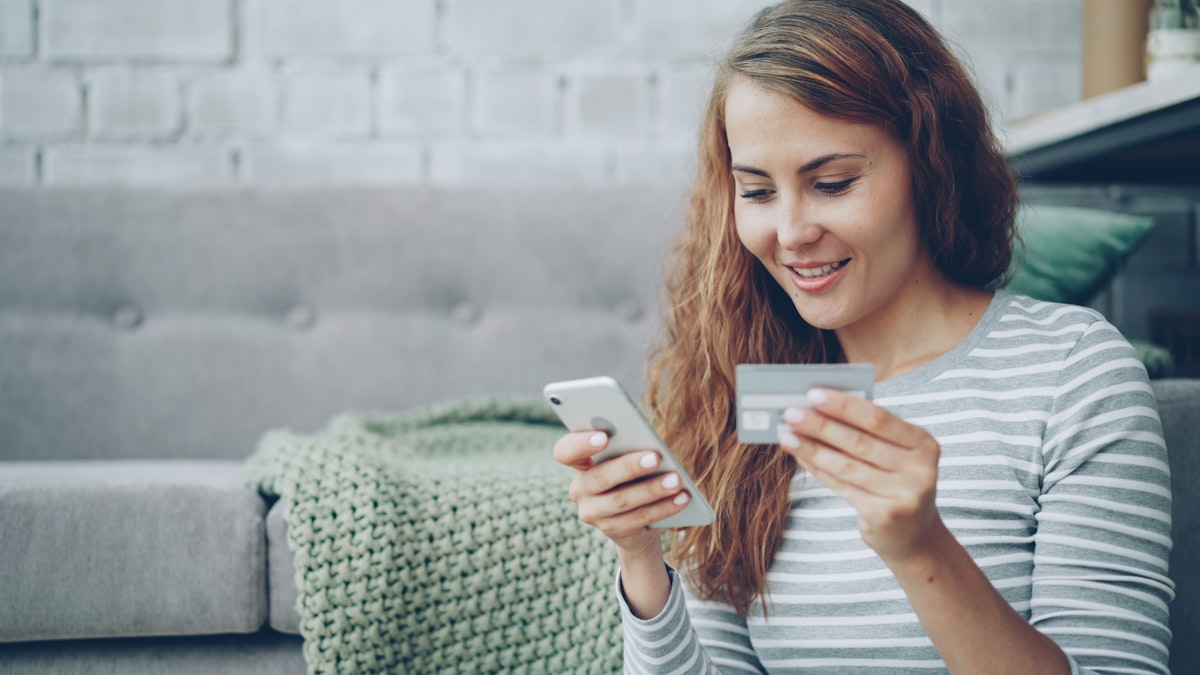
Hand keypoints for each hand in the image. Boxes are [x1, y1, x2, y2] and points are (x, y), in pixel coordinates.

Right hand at [553, 431, 691, 555]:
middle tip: (655, 457)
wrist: (637, 520)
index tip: (604, 436)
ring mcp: (592, 513)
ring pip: (621, 501)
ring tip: (676, 480)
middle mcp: (579, 489)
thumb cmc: (633, 475)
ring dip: (652, 490)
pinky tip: (682, 498)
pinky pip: (639, 518)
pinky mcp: (611, 530)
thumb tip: (651, 446)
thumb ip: (630, 449)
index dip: (580, 444)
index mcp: (579, 463)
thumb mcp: (628, 458)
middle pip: (599, 477)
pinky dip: (663, 508)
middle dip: (629, 467)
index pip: (565, 451)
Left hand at [777, 388, 940, 562]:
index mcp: (923, 443)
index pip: (878, 418)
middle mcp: (920, 469)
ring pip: (847, 466)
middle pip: (860, 442)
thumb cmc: (894, 482)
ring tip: (787, 436)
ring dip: (812, 449)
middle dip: (821, 425)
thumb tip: (817, 409)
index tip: (814, 394)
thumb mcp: (893, 454)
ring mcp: (904, 495)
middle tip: (791, 413)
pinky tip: (801, 457)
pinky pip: (842, 486)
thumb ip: (866, 432)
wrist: (913, 535)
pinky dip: (818, 469)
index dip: (844, 406)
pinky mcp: (884, 515)